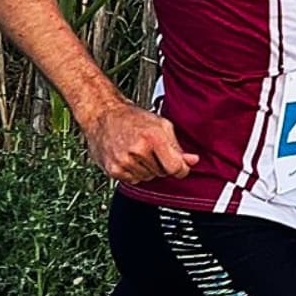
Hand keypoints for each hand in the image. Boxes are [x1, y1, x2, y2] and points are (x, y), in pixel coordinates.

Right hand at [83, 99, 199, 183]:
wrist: (103, 115)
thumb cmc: (132, 118)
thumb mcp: (161, 125)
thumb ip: (177, 146)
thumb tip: (193, 161)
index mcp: (153, 137)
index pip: (175, 167)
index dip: (181, 169)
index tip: (181, 167)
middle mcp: (138, 150)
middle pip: (162, 173)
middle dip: (162, 164)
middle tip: (152, 149)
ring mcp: (124, 161)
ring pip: (148, 178)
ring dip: (147, 168)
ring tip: (138, 152)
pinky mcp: (113, 170)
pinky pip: (133, 180)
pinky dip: (133, 172)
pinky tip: (129, 158)